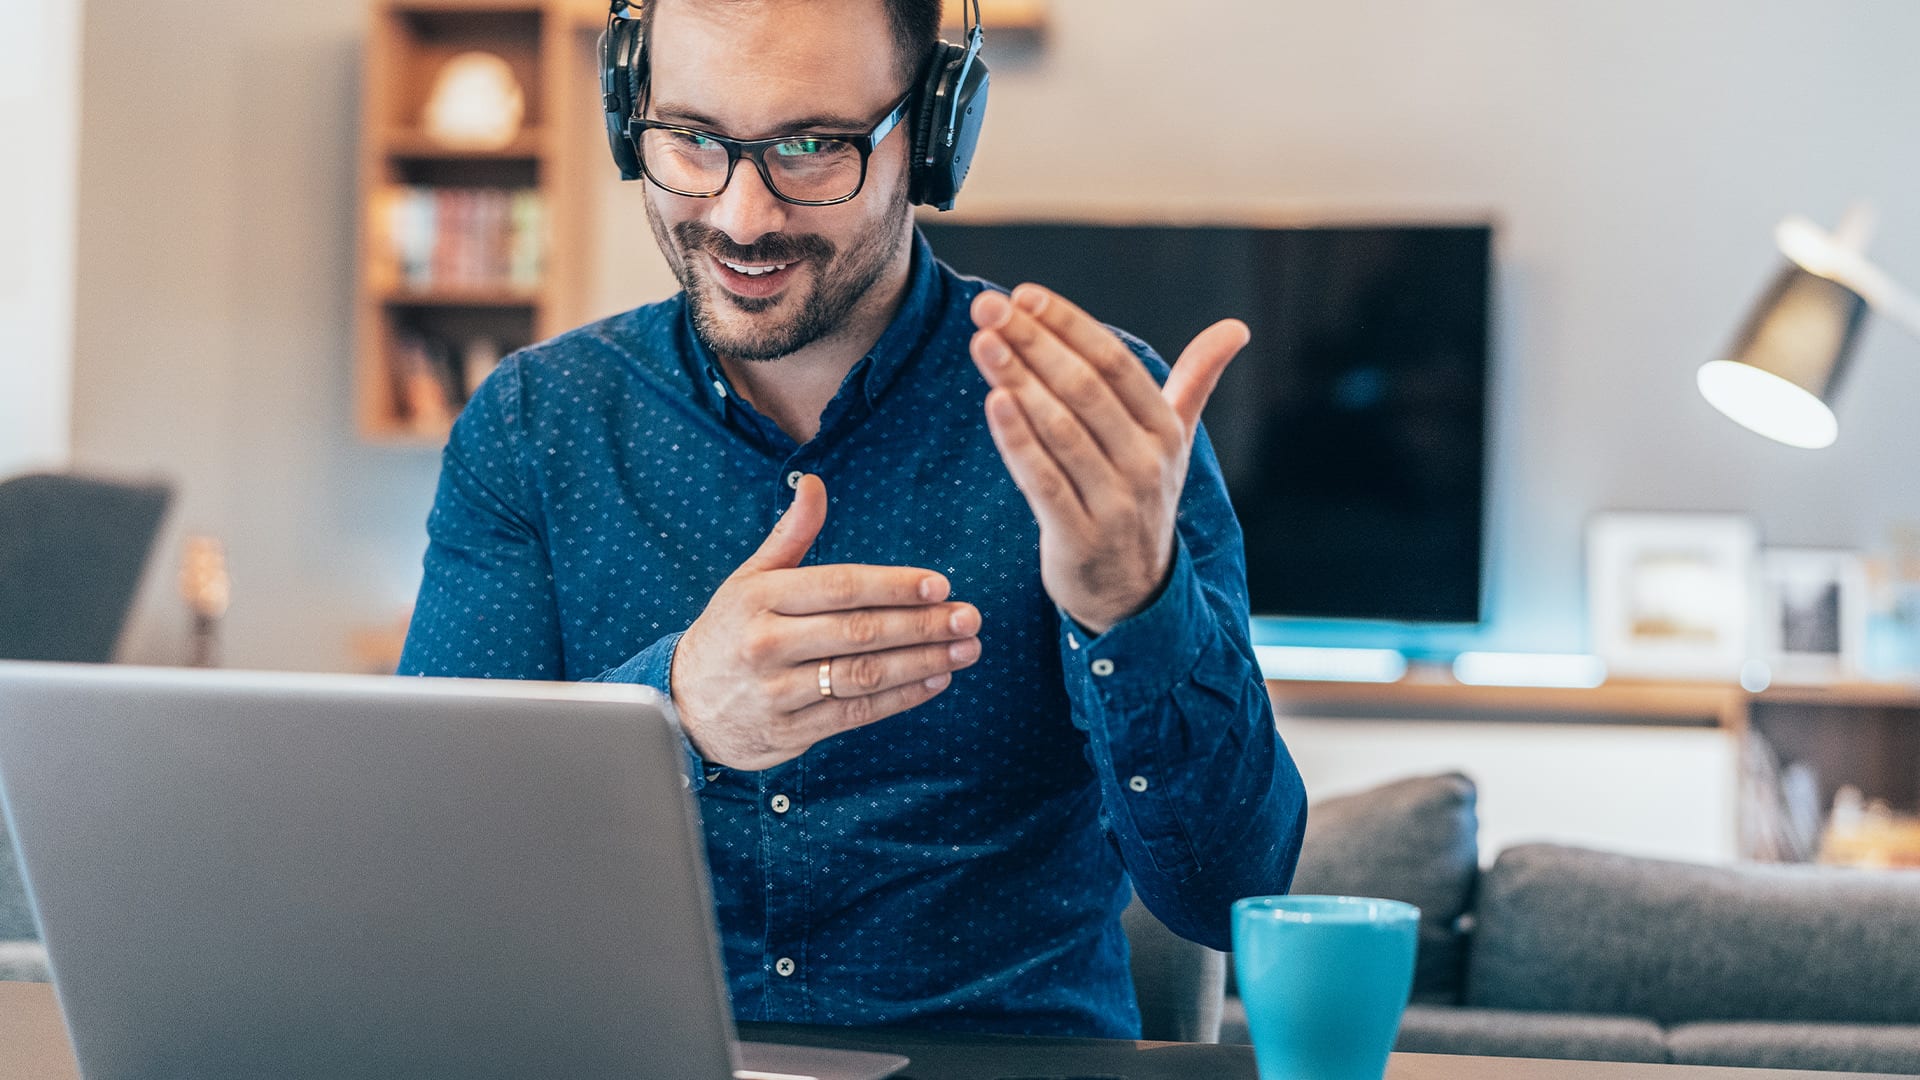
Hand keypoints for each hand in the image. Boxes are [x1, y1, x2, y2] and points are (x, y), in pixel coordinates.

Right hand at [670, 474, 981, 770]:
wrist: (684, 704)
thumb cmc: (730, 630)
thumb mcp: (750, 579)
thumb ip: (790, 535)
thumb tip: (815, 484)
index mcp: (761, 599)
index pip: (839, 587)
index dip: (893, 585)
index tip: (940, 584)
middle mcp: (768, 645)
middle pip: (859, 633)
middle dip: (922, 625)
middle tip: (968, 618)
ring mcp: (777, 693)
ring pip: (863, 677)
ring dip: (921, 663)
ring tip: (964, 651)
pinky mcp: (790, 732)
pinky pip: (855, 714)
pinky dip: (900, 699)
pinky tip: (934, 682)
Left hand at [969, 285, 1247, 634]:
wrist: (1134, 594)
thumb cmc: (1142, 499)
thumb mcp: (1174, 441)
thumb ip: (1197, 381)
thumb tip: (1237, 328)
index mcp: (1166, 431)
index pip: (1115, 363)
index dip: (1070, 325)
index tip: (1024, 294)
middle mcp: (1147, 463)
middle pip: (1085, 389)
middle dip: (1034, 343)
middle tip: (987, 308)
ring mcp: (1115, 503)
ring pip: (1061, 431)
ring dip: (1018, 381)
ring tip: (983, 343)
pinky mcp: (1079, 538)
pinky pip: (1043, 482)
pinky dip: (1017, 441)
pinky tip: (992, 401)